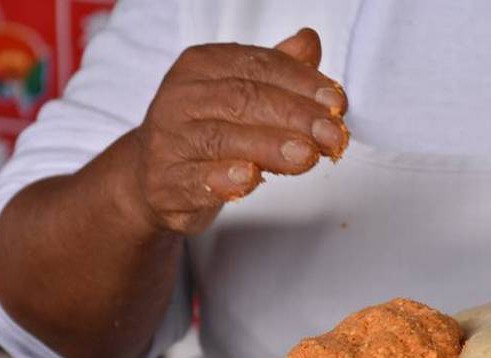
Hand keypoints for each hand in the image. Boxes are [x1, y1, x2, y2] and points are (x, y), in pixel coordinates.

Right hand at [129, 28, 347, 233]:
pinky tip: (250, 178)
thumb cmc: (205, 130)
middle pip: (242, 99)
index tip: (336, 104)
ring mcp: (169, 141)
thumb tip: (309, 42)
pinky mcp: (165, 183)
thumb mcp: (239, 92)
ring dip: (269, 147)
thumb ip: (276, 70)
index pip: (258, 66)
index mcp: (201, 66)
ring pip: (221, 139)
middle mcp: (180, 98)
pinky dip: (223, 178)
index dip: (302, 83)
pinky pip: (194, 179)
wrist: (154, 175)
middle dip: (295, 116)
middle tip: (331, 135)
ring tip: (306, 156)